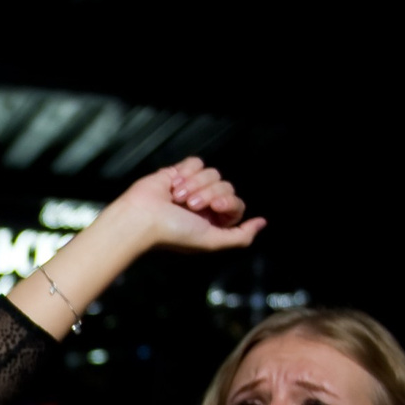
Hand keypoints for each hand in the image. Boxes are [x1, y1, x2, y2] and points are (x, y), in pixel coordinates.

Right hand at [98, 157, 266, 256]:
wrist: (143, 217)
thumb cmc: (172, 233)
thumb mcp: (211, 241)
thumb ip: (240, 237)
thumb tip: (261, 223)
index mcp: (212, 222)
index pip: (236, 204)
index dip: (228, 203)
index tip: (215, 207)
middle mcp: (204, 205)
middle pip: (226, 186)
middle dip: (210, 194)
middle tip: (191, 206)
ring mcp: (192, 187)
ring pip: (212, 173)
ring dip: (195, 185)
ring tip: (178, 197)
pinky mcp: (179, 172)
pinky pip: (197, 162)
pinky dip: (187, 172)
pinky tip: (174, 184)